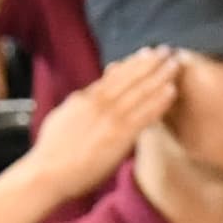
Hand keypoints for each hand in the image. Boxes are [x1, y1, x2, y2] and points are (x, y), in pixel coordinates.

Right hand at [31, 47, 181, 192]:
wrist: (47, 172)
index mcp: (85, 98)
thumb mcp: (62, 117)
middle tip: (167, 50)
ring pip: (140, 91)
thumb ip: (79, 104)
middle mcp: (99, 103)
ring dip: (160, 76)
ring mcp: (110, 118)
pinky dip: (159, 101)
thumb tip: (86, 96)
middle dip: (150, 62)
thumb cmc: (51, 152)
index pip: (113, 76)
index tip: (146, 53)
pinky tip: (171, 91)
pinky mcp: (119, 135)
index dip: (132, 63)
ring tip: (174, 63)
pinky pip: (144, 114)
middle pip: (130, 78)